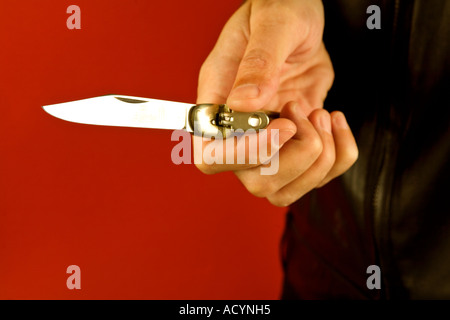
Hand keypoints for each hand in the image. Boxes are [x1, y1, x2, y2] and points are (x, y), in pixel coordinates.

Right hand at [194, 0, 357, 206]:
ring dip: (319, 158)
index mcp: (219, 101)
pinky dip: (339, 155)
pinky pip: (318, 176)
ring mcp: (269, 142)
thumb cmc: (278, 11)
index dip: (246, 155)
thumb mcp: (273, 25)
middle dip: (295, 158)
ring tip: (320, 113)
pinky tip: (334, 120)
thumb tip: (245, 105)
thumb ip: (258, 63)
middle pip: (255, 182)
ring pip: (286, 189)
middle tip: (305, 112)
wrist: (301, 19)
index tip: (284, 126)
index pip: (212, 156)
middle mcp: (240, 131)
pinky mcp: (297, 145)